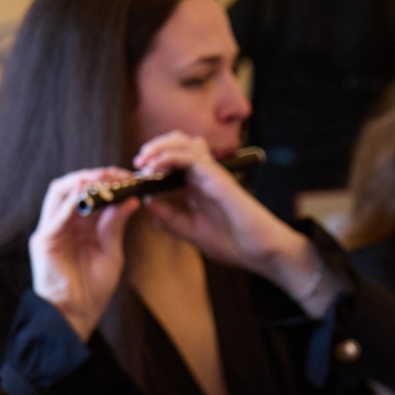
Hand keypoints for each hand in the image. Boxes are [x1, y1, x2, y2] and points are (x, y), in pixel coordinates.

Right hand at [28, 170, 139, 340]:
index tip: (128, 177)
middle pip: (72, 187)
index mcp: (79, 225)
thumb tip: (130, 199)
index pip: (90, 193)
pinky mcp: (44, 242)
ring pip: (60, 192)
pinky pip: (56, 216)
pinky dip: (71, 202)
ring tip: (102, 179)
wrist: (77, 315)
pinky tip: (85, 193)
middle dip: (95, 176)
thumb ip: (115, 226)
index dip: (107, 181)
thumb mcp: (111, 252)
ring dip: (81, 182)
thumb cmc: (93, 289)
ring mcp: (51, 230)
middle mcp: (63, 223)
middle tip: (117, 174)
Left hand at [129, 132, 328, 308]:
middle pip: (177, 143)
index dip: (151, 163)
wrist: (261, 252)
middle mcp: (204, 174)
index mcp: (197, 186)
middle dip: (153, 148)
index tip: (134, 177)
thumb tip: (146, 201)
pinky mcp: (218, 176)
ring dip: (159, 147)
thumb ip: (169, 218)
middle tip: (137, 164)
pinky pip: (191, 156)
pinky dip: (169, 157)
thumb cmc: (234, 243)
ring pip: (182, 142)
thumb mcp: (191, 231)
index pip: (172, 161)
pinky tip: (156, 168)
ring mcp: (212, 173)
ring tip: (143, 162)